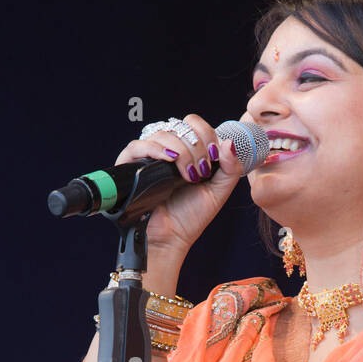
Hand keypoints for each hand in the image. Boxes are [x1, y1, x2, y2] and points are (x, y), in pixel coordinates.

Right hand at [113, 113, 245, 260]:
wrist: (172, 238)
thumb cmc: (192, 216)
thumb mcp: (219, 191)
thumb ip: (231, 167)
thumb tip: (228, 142)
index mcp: (187, 151)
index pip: (194, 124)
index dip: (206, 134)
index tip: (213, 157)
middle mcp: (167, 150)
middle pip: (180, 126)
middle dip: (196, 146)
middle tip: (201, 170)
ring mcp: (149, 156)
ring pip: (162, 133)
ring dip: (181, 150)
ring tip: (188, 174)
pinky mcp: (132, 165)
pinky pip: (138, 145)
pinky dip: (156, 149)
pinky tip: (170, 160)